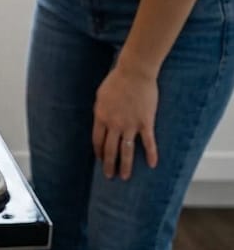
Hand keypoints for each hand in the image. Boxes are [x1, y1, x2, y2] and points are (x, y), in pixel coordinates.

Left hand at [91, 64, 159, 179]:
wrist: (134, 73)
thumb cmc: (116, 81)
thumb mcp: (100, 96)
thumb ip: (100, 111)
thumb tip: (99, 122)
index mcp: (101, 117)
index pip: (97, 140)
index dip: (98, 152)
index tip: (99, 160)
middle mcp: (114, 124)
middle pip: (110, 149)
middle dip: (109, 164)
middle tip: (109, 176)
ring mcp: (130, 125)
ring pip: (126, 151)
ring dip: (126, 165)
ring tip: (125, 177)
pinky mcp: (145, 123)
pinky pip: (149, 143)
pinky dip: (151, 154)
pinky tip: (152, 165)